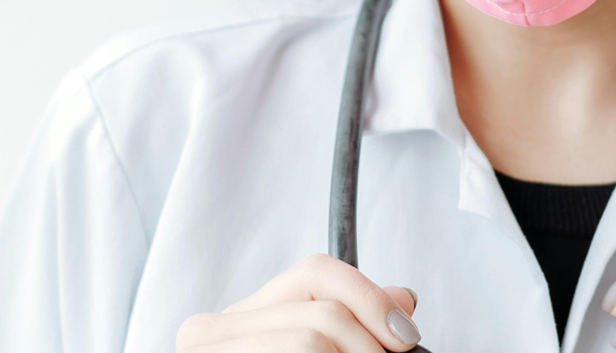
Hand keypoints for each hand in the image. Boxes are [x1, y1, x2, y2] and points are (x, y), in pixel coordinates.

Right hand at [177, 253, 421, 351]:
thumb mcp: (304, 351)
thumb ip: (350, 323)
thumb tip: (403, 299)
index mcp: (238, 317)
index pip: (316, 271)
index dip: (369, 296)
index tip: (404, 335)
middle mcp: (211, 333)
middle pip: (324, 312)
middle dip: (369, 345)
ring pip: (313, 340)